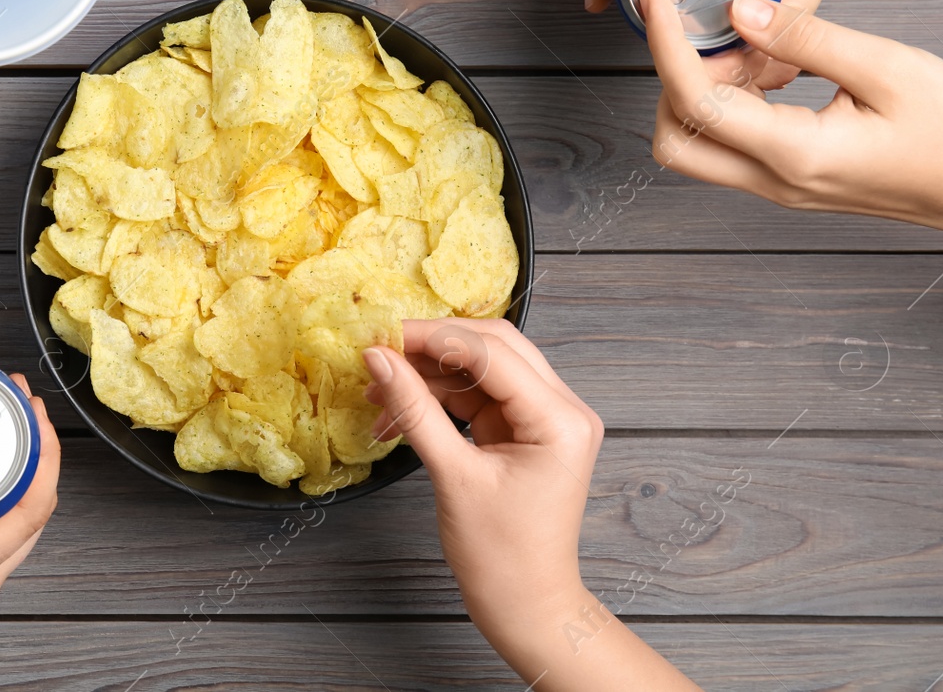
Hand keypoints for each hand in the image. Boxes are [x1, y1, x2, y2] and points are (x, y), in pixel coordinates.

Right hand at [362, 323, 698, 689]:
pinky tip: (400, 409)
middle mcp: (564, 409)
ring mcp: (546, 418)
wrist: (525, 607)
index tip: (382, 336)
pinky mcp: (526, 431)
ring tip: (380, 391)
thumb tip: (378, 358)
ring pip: (483, 368)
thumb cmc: (500, 556)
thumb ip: (415, 410)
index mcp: (560, 419)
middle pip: (493, 347)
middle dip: (433, 346)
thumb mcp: (453, 476)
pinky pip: (480, 395)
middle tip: (381, 352)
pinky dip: (441, 397)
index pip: (491, 353)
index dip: (433, 338)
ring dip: (431, 374)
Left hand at [645, 0, 942, 279]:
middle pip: (673, 139)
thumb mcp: (887, 68)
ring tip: (755, 49)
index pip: (696, 104)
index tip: (656, 3)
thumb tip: (740, 11)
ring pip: (696, 144)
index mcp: (795, 154)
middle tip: (710, 34)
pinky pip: (729, 145)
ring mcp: (777, 186)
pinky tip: (769, 70)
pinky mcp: (785, 179)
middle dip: (672, 80)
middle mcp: (774, 181)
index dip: (666, 48)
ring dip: (702, 91)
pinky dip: (728, 103)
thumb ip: (805, 38)